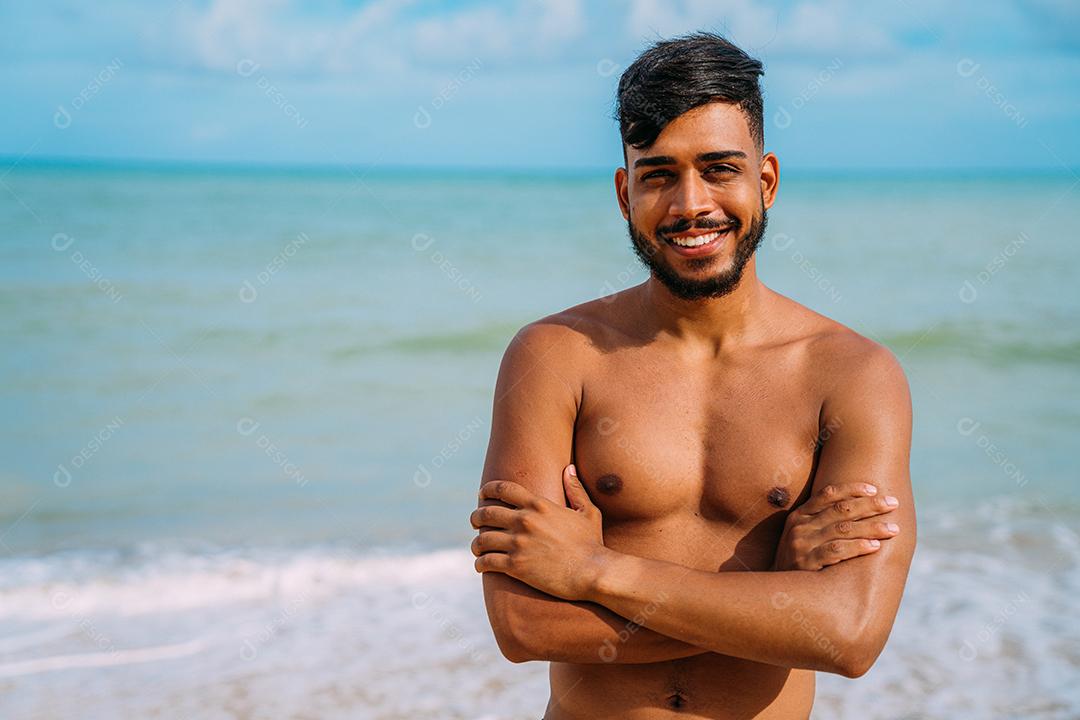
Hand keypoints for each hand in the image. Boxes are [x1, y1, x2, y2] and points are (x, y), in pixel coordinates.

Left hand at [470, 464, 606, 600]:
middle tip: (476, 522)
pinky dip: (480, 563)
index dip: (488, 490)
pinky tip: (482, 565)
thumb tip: (569, 469)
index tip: (482, 494)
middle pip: (486, 512)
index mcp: (538, 505)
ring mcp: (518, 543)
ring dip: (476, 543)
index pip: (503, 489)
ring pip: (482, 539)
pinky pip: (486, 562)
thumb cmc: (593, 543)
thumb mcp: (588, 512)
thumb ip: (576, 489)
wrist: (593, 572)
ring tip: (478, 548)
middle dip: (476, 517)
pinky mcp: (515, 566)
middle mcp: (524, 521)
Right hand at [772, 482, 900, 570]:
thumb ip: (818, 523)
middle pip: (841, 510)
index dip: (852, 489)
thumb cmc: (795, 561)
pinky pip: (837, 551)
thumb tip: (855, 511)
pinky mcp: (807, 563)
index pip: (828, 494)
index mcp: (799, 516)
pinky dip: (857, 547)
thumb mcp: (800, 536)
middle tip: (893, 503)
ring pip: (843, 529)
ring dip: (871, 528)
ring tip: (893, 529)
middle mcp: (800, 527)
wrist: (775, 589)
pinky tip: (874, 546)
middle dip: (870, 505)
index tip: (874, 489)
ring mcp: (802, 544)